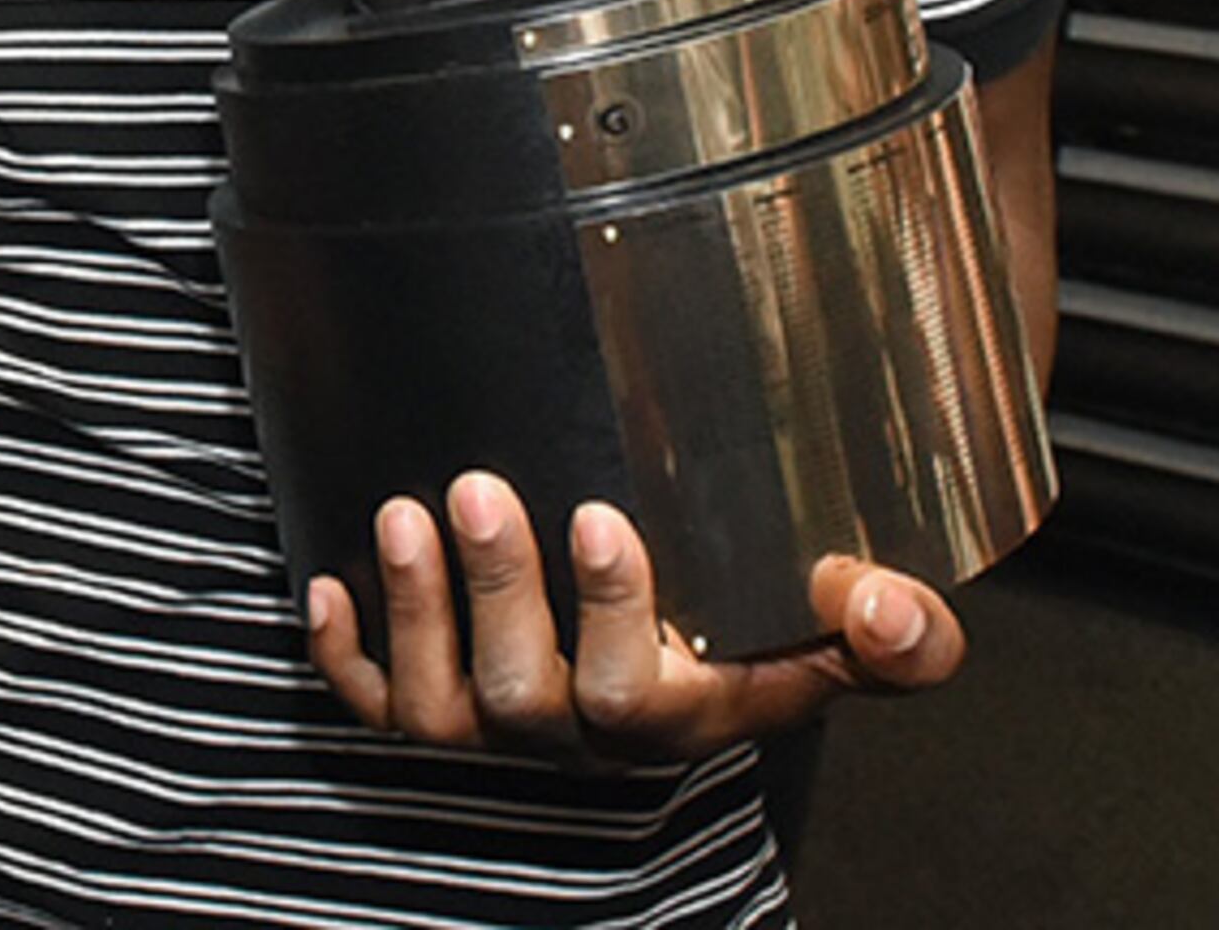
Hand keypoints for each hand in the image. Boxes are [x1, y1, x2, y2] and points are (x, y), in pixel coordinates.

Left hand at [304, 471, 964, 760]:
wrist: (679, 657)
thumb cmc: (750, 630)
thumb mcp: (824, 632)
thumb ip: (887, 630)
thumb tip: (894, 609)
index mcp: (676, 712)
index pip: (643, 694)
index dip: (616, 614)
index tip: (599, 516)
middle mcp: (581, 729)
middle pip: (529, 694)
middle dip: (500, 592)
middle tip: (481, 489)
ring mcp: (499, 723)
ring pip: (441, 703)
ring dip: (417, 609)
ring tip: (404, 511)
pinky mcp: (432, 705)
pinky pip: (372, 704)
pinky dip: (342, 651)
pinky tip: (324, 581)